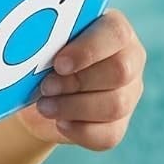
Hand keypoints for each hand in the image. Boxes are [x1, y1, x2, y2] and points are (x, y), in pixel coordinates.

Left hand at [16, 10, 145, 152]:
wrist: (39, 92)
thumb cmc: (43, 57)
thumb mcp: (45, 43)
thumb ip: (48, 40)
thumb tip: (34, 44)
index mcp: (113, 29)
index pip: (116, 33)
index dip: (88, 50)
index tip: (59, 64)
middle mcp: (129, 58)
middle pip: (120, 71)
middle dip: (77, 82)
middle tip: (46, 86)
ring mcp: (129, 93)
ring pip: (115, 105)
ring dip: (74, 108)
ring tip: (45, 106)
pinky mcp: (119, 124)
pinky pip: (108, 135)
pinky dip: (79, 131)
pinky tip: (60, 122)